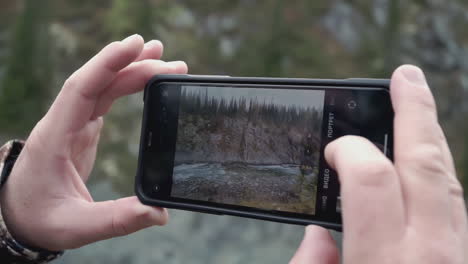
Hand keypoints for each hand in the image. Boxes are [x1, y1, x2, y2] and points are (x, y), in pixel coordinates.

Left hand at [0, 34, 187, 250]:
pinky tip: (144, 79)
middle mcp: (64, 123)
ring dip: (132, 70)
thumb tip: (159, 212)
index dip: (106, 63)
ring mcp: (73, 123)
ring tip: (164, 59)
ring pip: (103, 86)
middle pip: (99, 82)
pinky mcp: (83, 129)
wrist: (19, 217)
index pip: (80, 88)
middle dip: (133, 66)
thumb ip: (117, 220)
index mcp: (55, 137)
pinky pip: (105, 98)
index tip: (134, 44)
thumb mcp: (77, 226)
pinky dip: (126, 84)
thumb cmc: (41, 219)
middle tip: (172, 63)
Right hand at [290, 65, 466, 263]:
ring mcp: (458, 252)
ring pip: (449, 177)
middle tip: (407, 79)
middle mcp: (428, 250)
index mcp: (382, 258)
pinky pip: (456, 202)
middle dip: (415, 112)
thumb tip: (317, 236)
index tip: (334, 151)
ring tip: (417, 108)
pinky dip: (439, 172)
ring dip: (431, 136)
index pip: (370, 175)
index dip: (349, 149)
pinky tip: (425, 162)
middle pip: (424, 161)